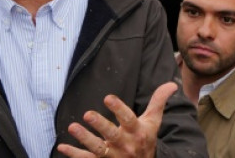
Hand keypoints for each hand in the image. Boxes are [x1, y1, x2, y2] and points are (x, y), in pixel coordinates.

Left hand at [58, 81, 177, 157]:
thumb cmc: (146, 140)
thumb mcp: (153, 122)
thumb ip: (158, 102)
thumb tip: (172, 84)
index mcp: (137, 132)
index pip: (128, 119)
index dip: (118, 108)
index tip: (107, 97)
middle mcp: (125, 145)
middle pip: (112, 135)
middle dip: (100, 125)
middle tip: (87, 114)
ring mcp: (112, 156)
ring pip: (97, 148)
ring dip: (84, 138)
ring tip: (72, 127)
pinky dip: (74, 154)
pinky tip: (62, 147)